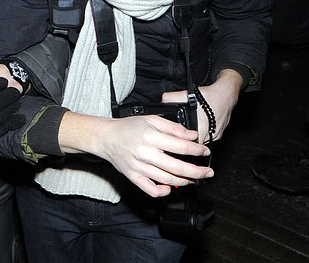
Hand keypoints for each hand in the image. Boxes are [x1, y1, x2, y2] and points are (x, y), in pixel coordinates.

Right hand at [60, 112, 213, 196]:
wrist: (105, 138)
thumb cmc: (127, 128)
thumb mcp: (150, 120)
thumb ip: (172, 127)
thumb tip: (192, 135)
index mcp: (150, 136)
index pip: (180, 146)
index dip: (196, 150)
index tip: (205, 151)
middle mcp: (145, 153)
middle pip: (178, 167)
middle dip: (197, 171)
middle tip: (207, 172)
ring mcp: (139, 167)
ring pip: (168, 180)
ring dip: (184, 181)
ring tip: (192, 178)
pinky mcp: (133, 177)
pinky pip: (151, 190)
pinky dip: (163, 192)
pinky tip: (170, 188)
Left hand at [161, 69, 242, 142]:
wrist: (227, 94)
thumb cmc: (210, 96)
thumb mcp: (187, 95)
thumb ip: (172, 98)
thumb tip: (162, 100)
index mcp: (202, 129)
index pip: (189, 144)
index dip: (180, 142)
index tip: (174, 140)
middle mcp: (210, 135)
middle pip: (195, 143)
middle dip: (187, 139)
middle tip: (180, 134)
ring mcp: (216, 135)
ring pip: (202, 140)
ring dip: (195, 136)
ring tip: (188, 129)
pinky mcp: (219, 132)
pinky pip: (208, 135)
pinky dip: (202, 131)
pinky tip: (198, 125)